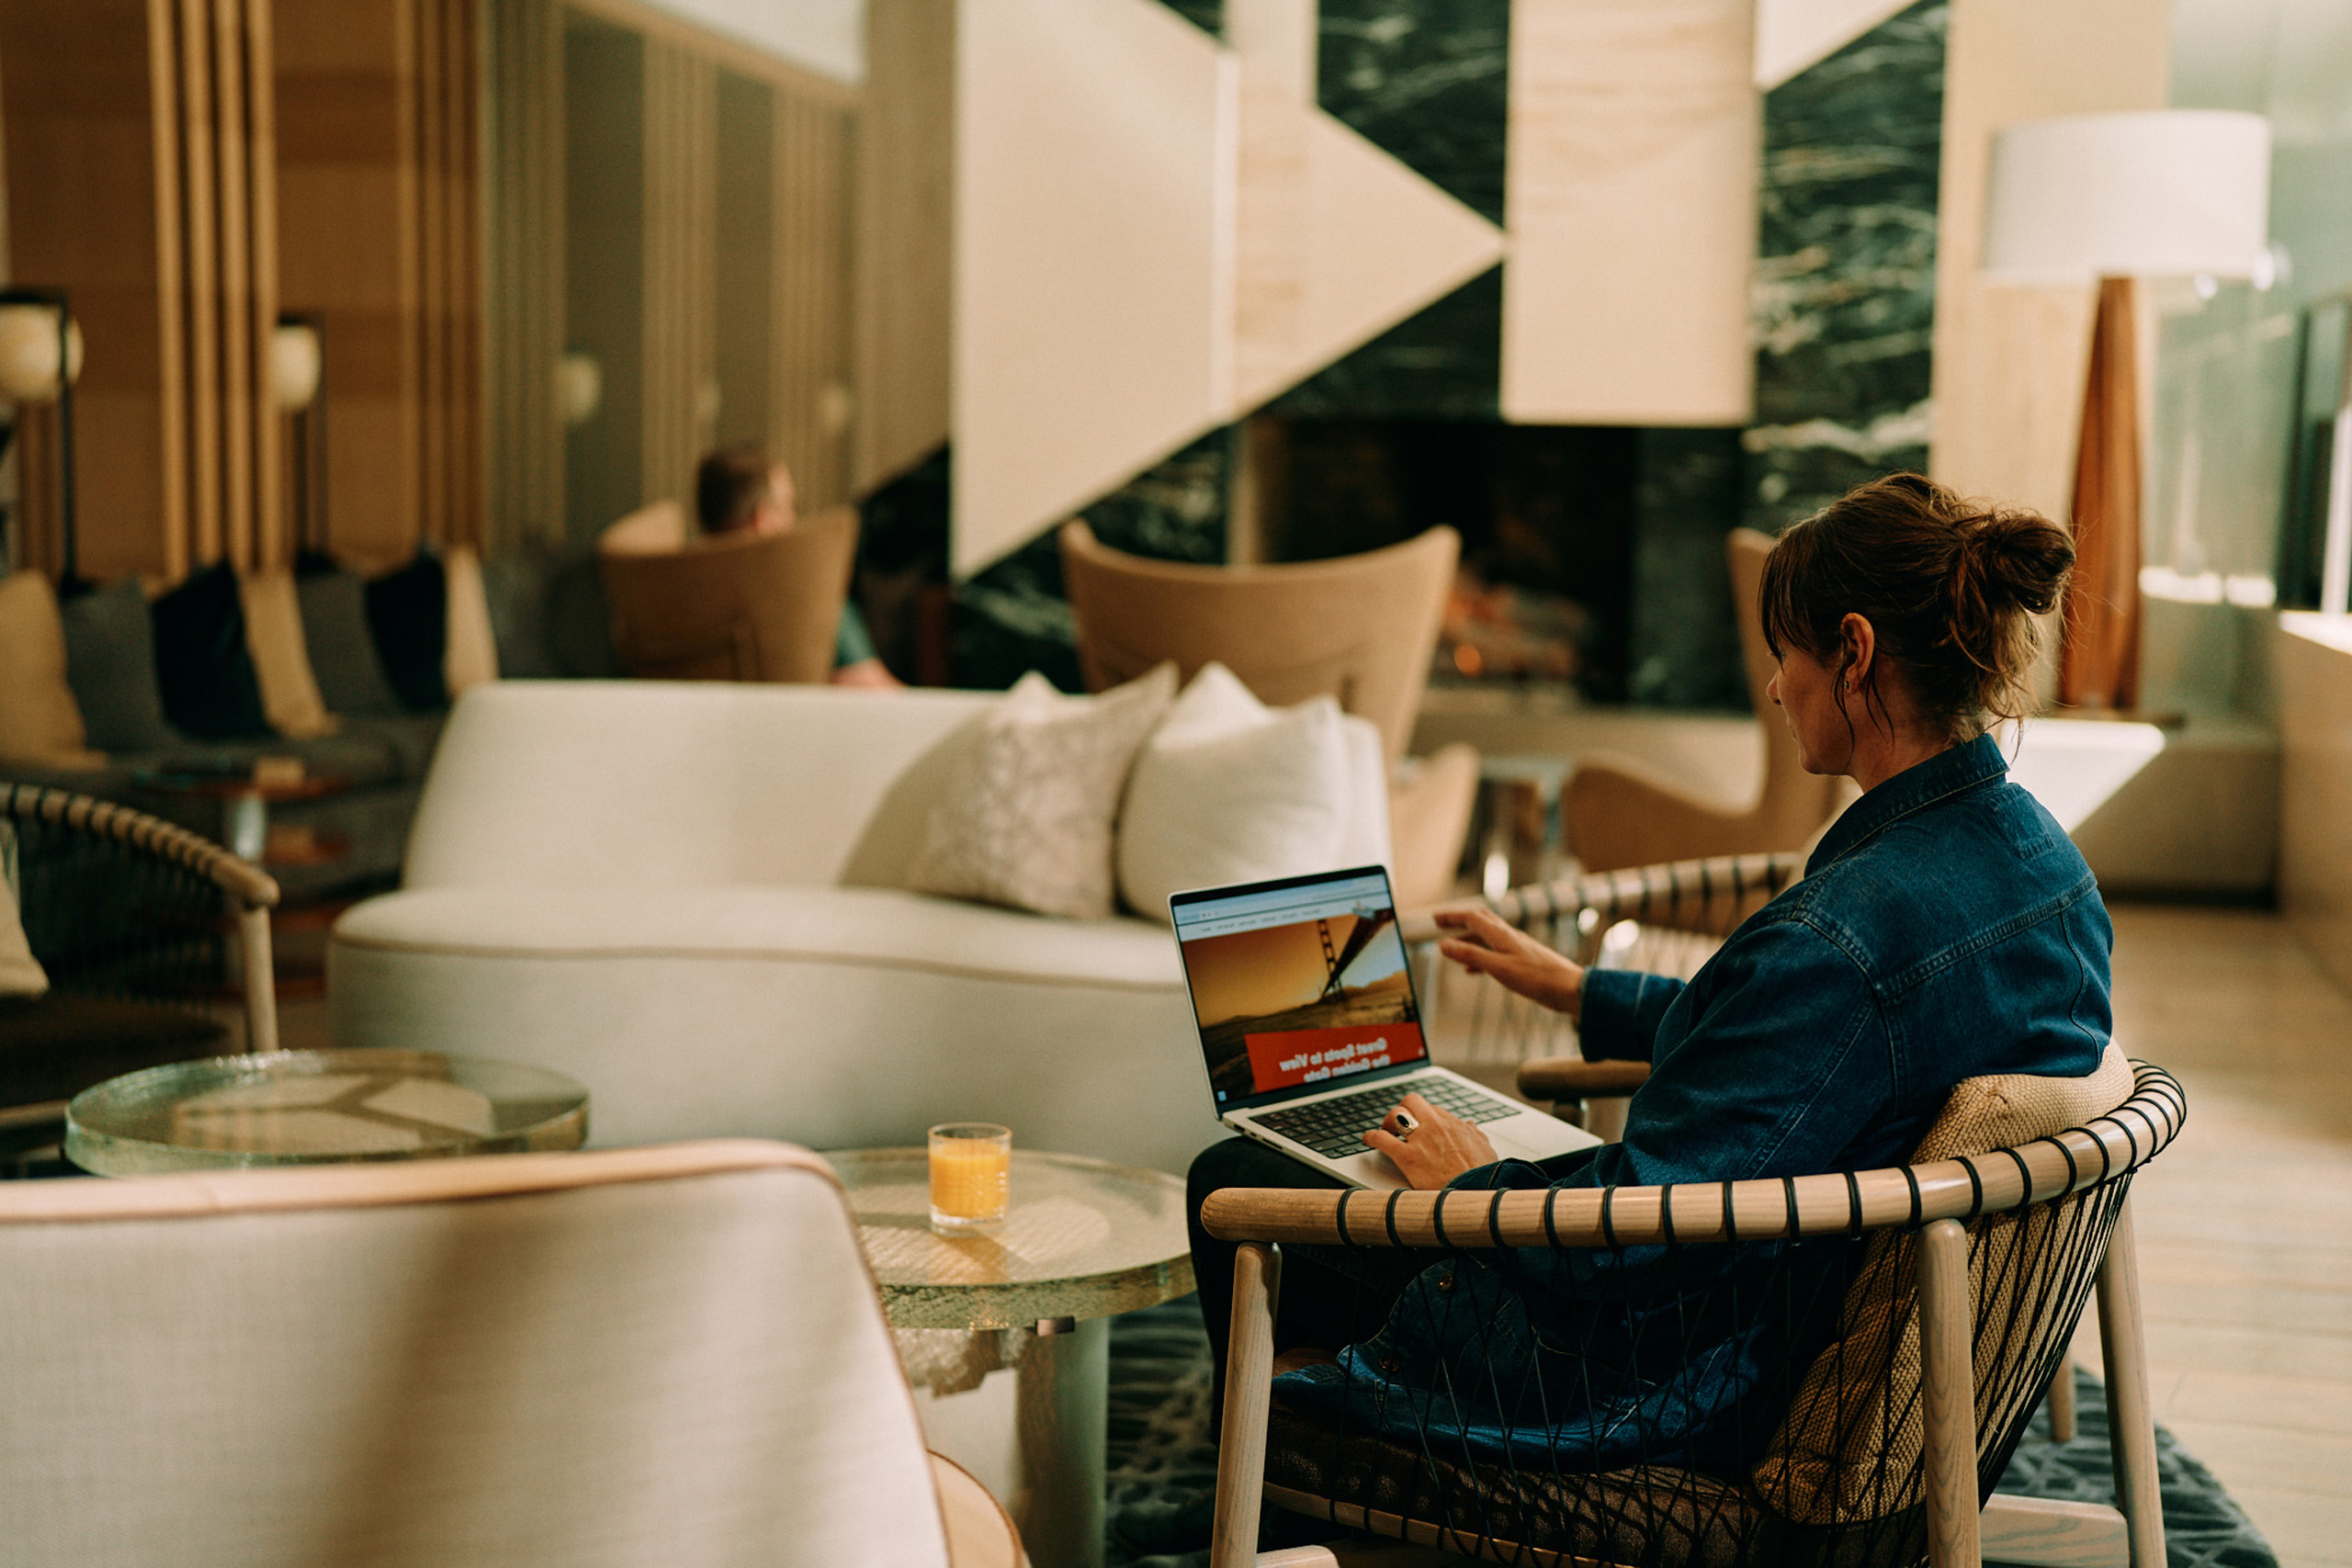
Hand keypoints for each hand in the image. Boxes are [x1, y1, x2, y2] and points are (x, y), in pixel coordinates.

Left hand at [1361, 1092, 1499, 1189]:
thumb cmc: (1482, 1175)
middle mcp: (1436, 1126)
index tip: (1419, 1123)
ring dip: (1387, 1120)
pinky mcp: (1408, 1157)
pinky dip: (1371, 1137)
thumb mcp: (1485, 1150)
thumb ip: (1476, 1135)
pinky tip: (1368, 1139)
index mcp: (1453, 1124)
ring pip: (1396, 1113)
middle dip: (1403, 1109)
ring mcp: (1421, 1140)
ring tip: (1385, 1130)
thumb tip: (1471, 1125)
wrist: (1477, 1193)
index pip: (1432, 1108)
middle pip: (1412, 1101)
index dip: (1423, 1116)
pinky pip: (1382, 1139)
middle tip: (1398, 1123)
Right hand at [1433, 907, 1585, 1018]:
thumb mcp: (1498, 968)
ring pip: (1488, 937)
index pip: (1472, 917)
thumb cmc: (1537, 978)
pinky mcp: (1523, 961)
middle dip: (1459, 921)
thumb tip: (1443, 945)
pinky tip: (1474, 971)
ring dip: (1468, 938)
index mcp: (1501, 935)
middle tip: (1441, 924)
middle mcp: (1509, 936)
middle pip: (1480, 921)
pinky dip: (1480, 956)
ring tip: (1453, 948)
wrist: (1569, 988)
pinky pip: (1496, 952)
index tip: (1434, 918)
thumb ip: (1471, 956)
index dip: (1452, 916)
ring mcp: (1517, 948)